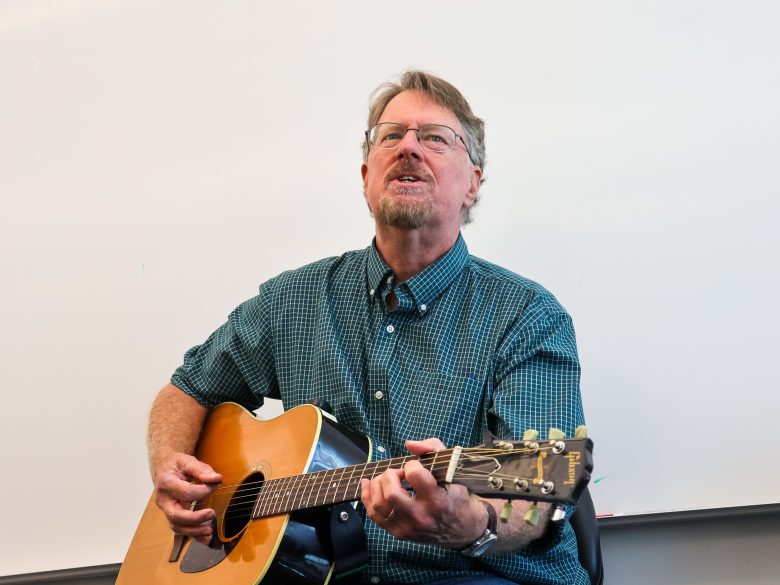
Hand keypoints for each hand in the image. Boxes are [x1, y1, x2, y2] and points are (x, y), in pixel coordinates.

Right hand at [153, 452, 221, 544]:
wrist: (164, 468)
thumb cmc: (176, 465)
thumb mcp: (188, 461)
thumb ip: (202, 470)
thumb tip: (216, 479)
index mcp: (166, 483)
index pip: (185, 492)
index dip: (202, 491)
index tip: (214, 486)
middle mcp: (163, 499)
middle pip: (176, 515)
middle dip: (194, 518)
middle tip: (212, 513)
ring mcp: (166, 510)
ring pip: (177, 526)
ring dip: (194, 531)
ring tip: (210, 531)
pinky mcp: (172, 516)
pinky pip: (181, 529)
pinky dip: (193, 536)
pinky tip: (205, 538)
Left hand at [360, 438, 487, 547]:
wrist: (462, 528)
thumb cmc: (456, 494)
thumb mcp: (452, 468)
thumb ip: (432, 448)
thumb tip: (409, 444)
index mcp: (437, 500)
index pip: (414, 475)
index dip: (412, 465)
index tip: (416, 466)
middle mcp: (421, 517)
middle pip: (391, 493)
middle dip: (390, 475)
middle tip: (400, 473)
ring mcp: (408, 528)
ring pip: (379, 505)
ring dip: (378, 484)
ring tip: (389, 479)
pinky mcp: (399, 534)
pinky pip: (375, 516)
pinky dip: (367, 496)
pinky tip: (369, 483)